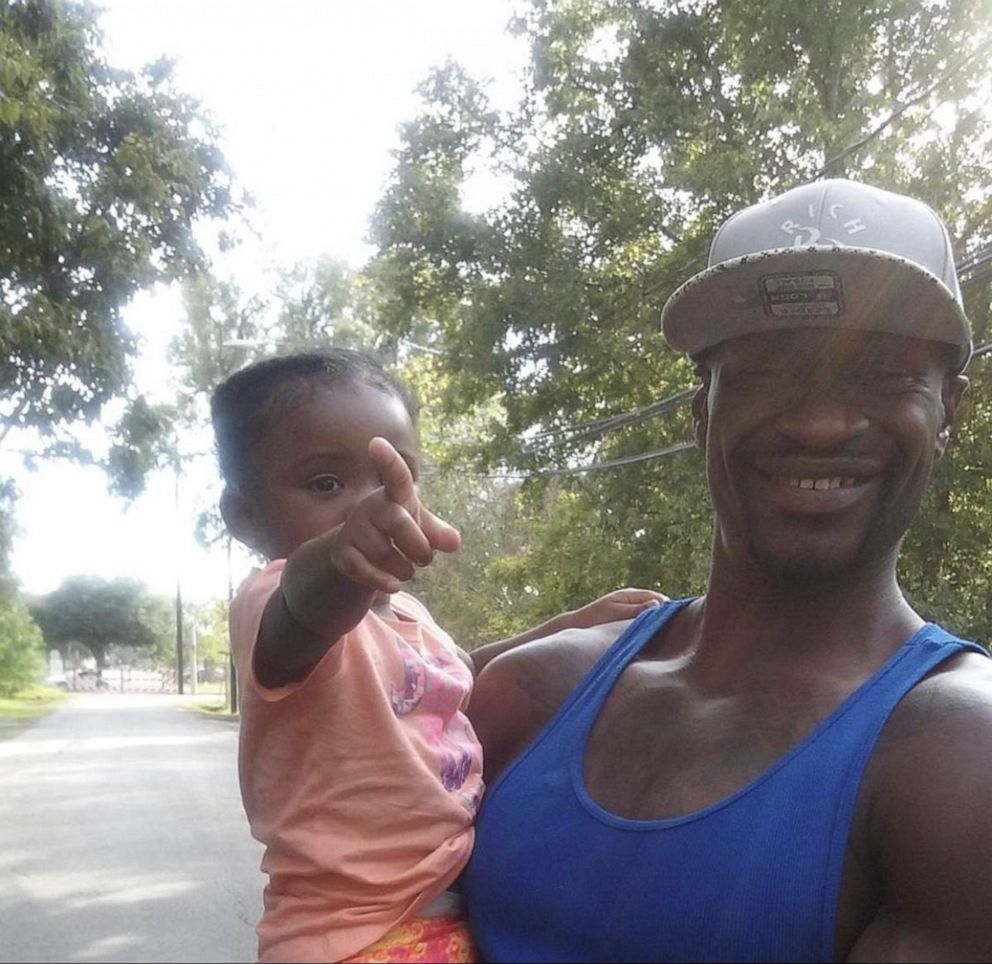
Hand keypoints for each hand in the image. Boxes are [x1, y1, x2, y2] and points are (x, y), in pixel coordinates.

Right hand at [325, 436, 460, 593]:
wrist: (359, 550)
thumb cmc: (397, 531)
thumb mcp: (421, 528)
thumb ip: (438, 533)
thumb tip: (454, 542)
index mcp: (394, 495)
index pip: (395, 476)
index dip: (388, 461)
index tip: (375, 443)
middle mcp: (371, 507)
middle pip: (399, 524)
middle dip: (419, 548)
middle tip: (424, 558)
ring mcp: (354, 528)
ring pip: (385, 552)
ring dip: (403, 569)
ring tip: (404, 569)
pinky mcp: (342, 552)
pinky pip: (363, 569)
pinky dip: (382, 581)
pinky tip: (392, 585)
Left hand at [562, 588, 667, 629]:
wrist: (577, 625)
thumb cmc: (595, 619)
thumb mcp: (617, 614)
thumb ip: (637, 610)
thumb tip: (658, 605)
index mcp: (631, 594)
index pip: (658, 598)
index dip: (669, 609)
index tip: (678, 623)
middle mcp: (632, 599)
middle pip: (657, 605)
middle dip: (664, 616)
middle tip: (675, 632)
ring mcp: (629, 607)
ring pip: (650, 614)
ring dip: (657, 622)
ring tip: (665, 637)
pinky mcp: (625, 617)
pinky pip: (642, 621)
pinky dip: (648, 626)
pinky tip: (651, 638)